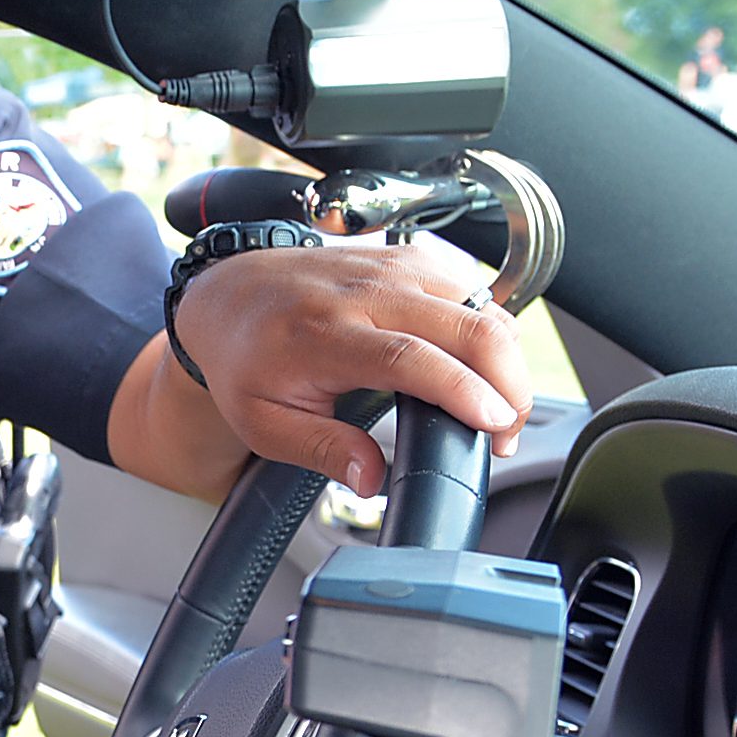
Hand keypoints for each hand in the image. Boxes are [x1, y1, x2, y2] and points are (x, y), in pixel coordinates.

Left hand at [170, 242, 535, 495]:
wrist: (228, 297)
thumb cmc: (245, 362)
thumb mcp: (265, 423)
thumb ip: (323, 450)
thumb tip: (371, 478)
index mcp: (323, 335)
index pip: (409, 358)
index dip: (463, 390)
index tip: (495, 424)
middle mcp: (362, 293)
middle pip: (463, 324)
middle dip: (507, 381)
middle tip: (507, 432)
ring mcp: (389, 269)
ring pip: (479, 301)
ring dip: (507, 356)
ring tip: (499, 407)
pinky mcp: (407, 258)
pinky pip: (471, 286)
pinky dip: (491, 326)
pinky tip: (484, 365)